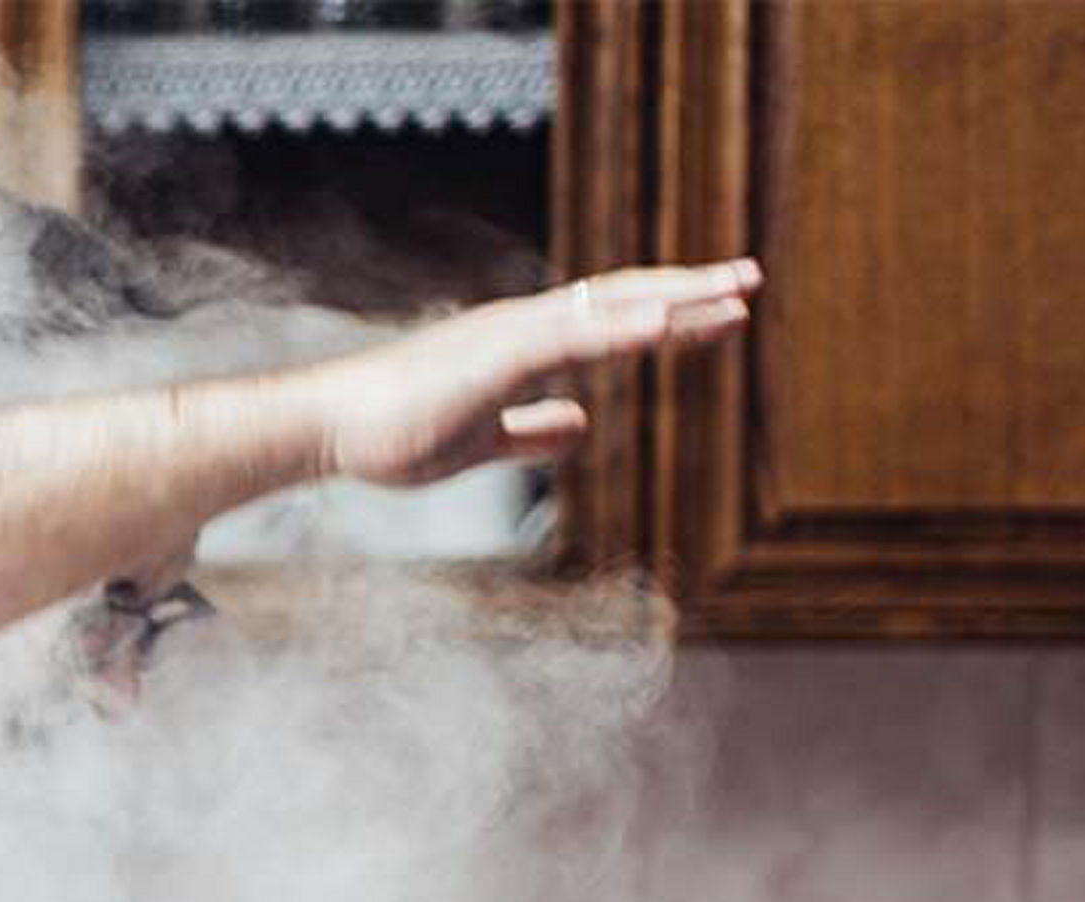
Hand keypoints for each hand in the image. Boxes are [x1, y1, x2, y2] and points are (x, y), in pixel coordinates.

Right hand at [307, 258, 761, 488]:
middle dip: (691, 291)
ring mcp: (509, 336)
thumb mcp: (485, 440)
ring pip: (607, 309)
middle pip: (623, 299)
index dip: (670, 313)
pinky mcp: (493, 358)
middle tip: (752, 278)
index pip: (613, 318)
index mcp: (525, 344)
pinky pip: (568, 340)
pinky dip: (620, 329)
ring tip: (732, 294)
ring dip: (672, 301)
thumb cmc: (396, 431)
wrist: (332, 428)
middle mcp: (524, 326)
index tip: (724, 310)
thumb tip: (583, 425)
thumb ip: (534, 431)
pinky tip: (663, 325)